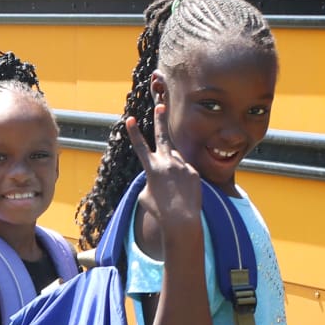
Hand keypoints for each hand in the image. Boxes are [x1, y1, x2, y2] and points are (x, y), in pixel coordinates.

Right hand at [125, 102, 203, 233]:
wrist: (182, 219)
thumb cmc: (160, 211)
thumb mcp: (145, 195)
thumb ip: (150, 180)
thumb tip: (158, 175)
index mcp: (152, 168)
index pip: (140, 146)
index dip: (134, 132)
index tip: (130, 119)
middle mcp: (167, 162)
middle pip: (163, 136)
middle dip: (160, 120)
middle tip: (161, 105)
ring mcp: (182, 166)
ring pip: (175, 160)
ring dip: (172, 169)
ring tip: (172, 187)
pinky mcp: (194, 172)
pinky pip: (185, 172)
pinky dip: (182, 180)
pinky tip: (182, 193)